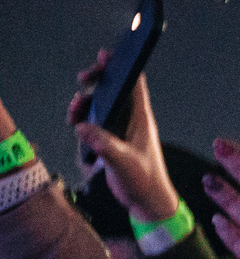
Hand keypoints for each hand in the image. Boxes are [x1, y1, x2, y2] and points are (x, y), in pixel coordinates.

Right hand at [68, 58, 182, 223]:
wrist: (147, 201)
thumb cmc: (144, 181)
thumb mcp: (124, 163)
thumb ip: (105, 145)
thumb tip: (83, 127)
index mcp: (141, 118)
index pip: (134, 84)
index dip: (121, 66)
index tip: (104, 56)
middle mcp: (131, 119)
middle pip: (113, 89)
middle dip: (97, 80)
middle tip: (83, 79)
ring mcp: (121, 128)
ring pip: (100, 105)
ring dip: (85, 102)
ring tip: (73, 112)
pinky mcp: (111, 139)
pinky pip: (94, 121)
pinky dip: (83, 118)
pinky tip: (75, 124)